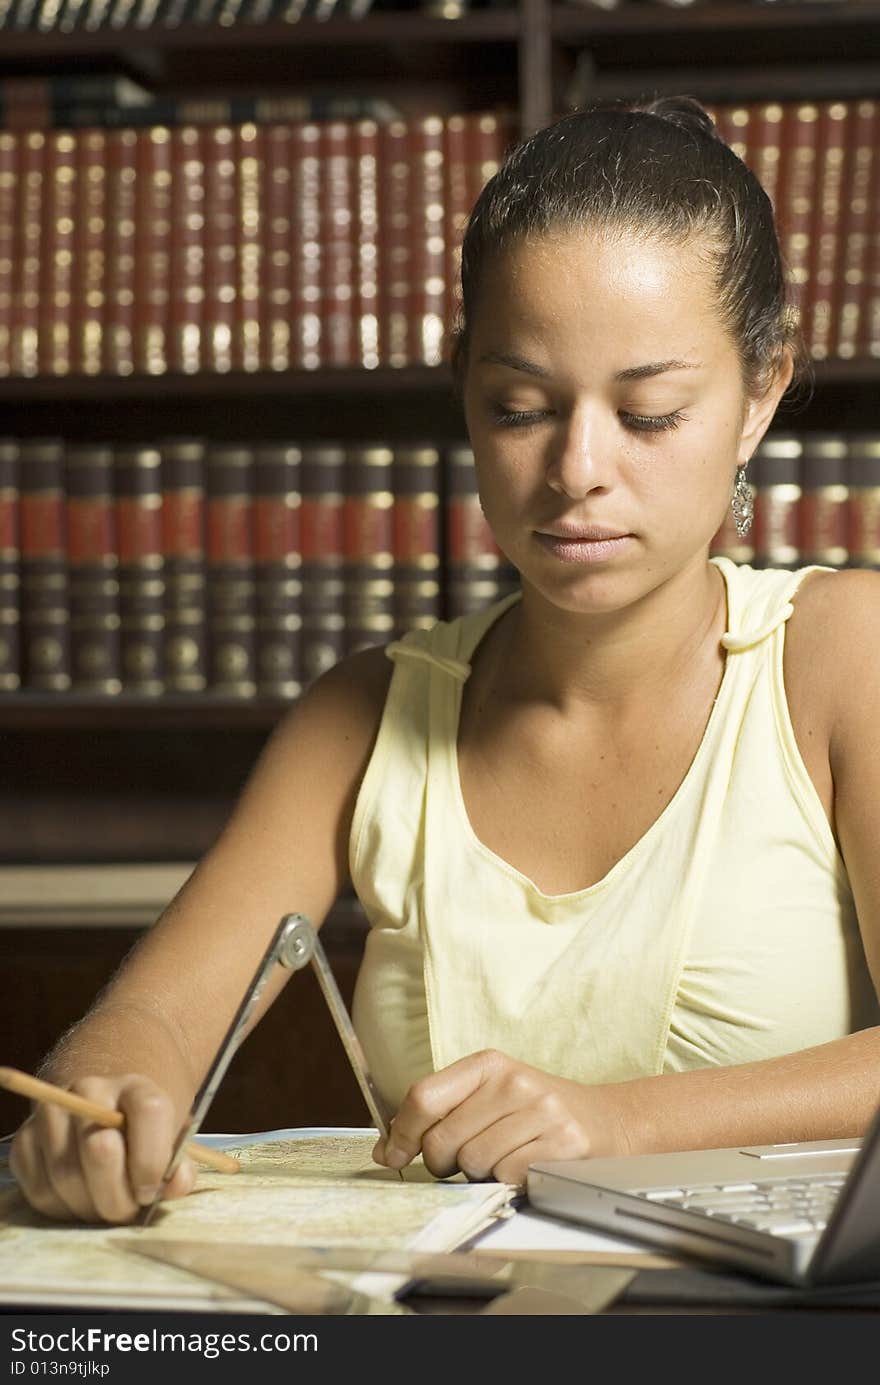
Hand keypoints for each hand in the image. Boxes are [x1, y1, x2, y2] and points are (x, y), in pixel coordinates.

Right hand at [9, 1073, 195, 1223]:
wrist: (101, 1111)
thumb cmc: (141, 1135)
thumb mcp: (169, 1141)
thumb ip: (178, 1164)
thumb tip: (176, 1183)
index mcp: (135, 1086)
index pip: (149, 1112)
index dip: (152, 1160)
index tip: (151, 1192)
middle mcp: (88, 1091)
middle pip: (99, 1149)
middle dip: (117, 1196)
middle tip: (127, 1210)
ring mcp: (51, 1114)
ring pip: (66, 1176)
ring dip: (90, 1207)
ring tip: (107, 1206)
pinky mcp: (24, 1142)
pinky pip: (40, 1191)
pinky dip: (63, 1209)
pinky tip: (81, 1202)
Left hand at [371, 1049, 628, 1186]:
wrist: (609, 1120)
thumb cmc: (538, 1112)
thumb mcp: (491, 1095)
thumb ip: (441, 1113)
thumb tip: (386, 1148)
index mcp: (488, 1064)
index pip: (424, 1096)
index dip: (401, 1132)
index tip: (392, 1155)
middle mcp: (514, 1081)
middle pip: (444, 1138)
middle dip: (444, 1162)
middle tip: (465, 1160)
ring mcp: (541, 1111)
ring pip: (473, 1162)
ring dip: (480, 1173)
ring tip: (503, 1158)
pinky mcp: (562, 1144)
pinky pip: (507, 1177)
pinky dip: (508, 1182)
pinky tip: (525, 1166)